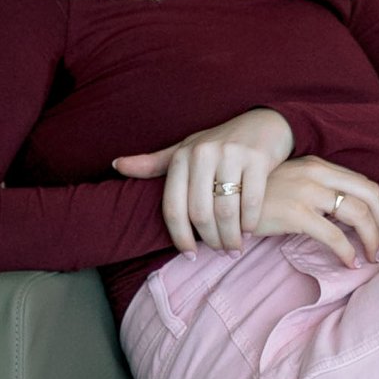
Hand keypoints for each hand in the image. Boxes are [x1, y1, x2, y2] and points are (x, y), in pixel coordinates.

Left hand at [114, 108, 293, 253]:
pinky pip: (250, 201)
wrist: (263, 123)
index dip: (180, 237)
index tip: (190, 255)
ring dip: (230, 237)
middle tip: (220, 253)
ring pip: (225, 210)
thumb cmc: (218, 143)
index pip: (173, 207)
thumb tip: (116, 165)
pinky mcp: (257, 159)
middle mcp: (203, 153)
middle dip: (210, 240)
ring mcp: (231, 155)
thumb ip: (153, 163)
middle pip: (200, 213)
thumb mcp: (185, 150)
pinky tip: (248, 232)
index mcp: (182, 156)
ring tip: (234, 249)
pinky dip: (249, 223)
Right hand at [253, 156, 378, 269]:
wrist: (224, 199)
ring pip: (357, 214)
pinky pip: (334, 236)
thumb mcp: (292, 184)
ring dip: (371, 239)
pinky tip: (349, 263)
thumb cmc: (258, 198)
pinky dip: (348, 252)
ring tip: (371, 257)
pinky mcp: (295, 213)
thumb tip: (346, 217)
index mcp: (319, 166)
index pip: (364, 184)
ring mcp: (307, 191)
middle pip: (370, 195)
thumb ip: (318, 192)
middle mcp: (317, 173)